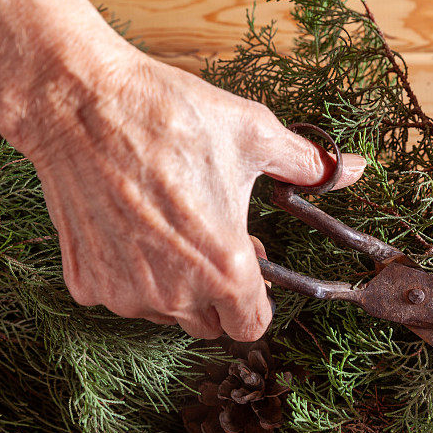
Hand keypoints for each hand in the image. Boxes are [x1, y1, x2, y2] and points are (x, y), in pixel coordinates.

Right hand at [0, 0, 365, 340]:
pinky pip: (122, 296)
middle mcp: (175, 293)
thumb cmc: (168, 116)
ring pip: (165, 313)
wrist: (80, 104)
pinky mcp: (86, 284)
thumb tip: (353, 170)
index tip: (251, 273)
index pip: (252, 328)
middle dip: (217, 293)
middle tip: (211, 241)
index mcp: (226, 267)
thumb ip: (308, 166)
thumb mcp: (253, 134)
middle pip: (210, 325)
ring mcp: (126, 293)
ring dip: (175, 286)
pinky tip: (130, 228)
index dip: (256, 302)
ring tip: (170, 230)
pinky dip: (130, 273)